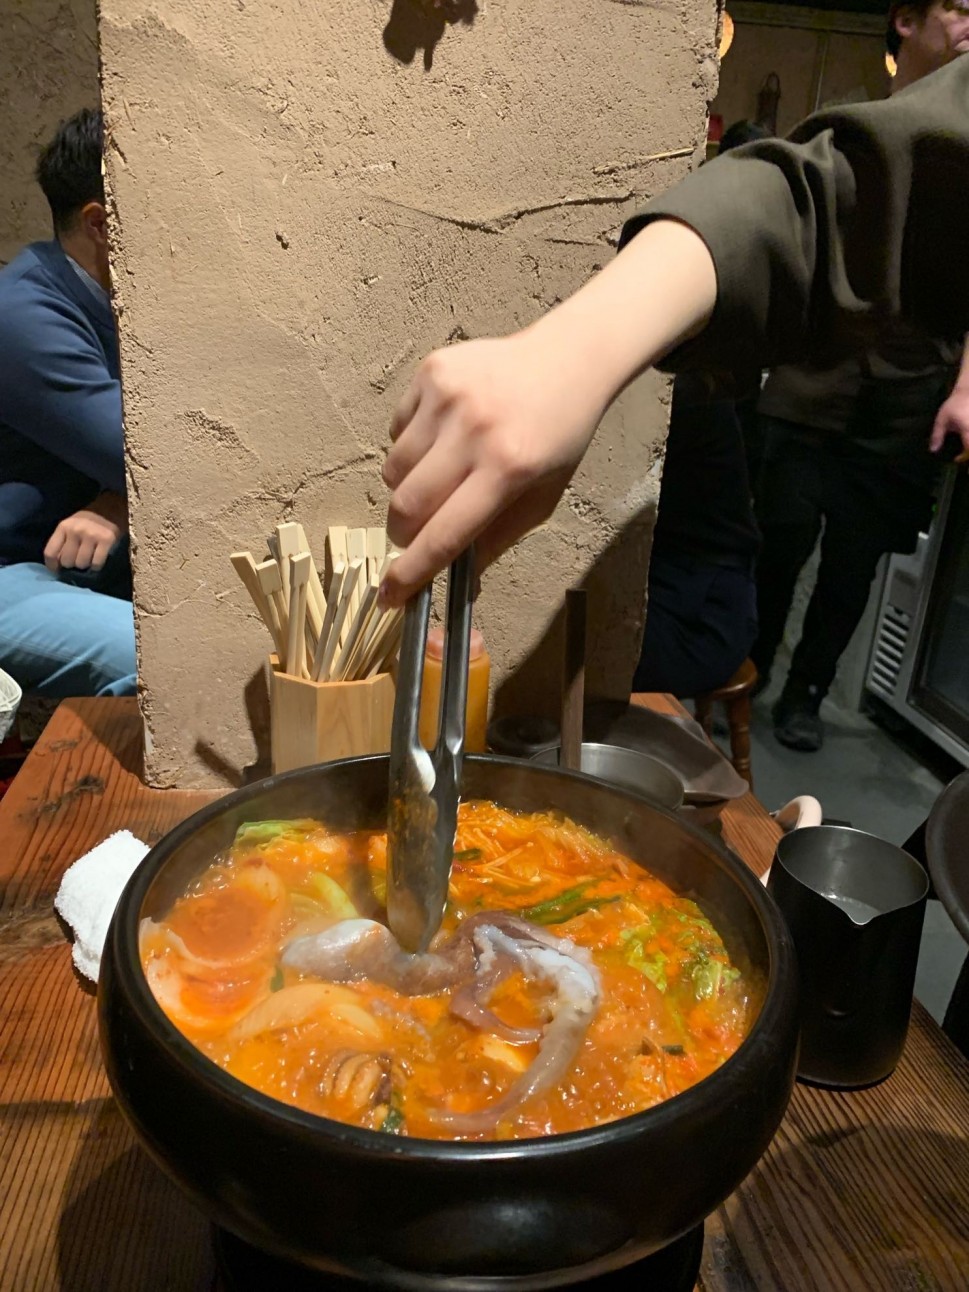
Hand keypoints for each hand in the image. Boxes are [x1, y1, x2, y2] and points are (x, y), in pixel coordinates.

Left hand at [44, 491, 127, 572]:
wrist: (111, 508)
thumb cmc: (88, 520)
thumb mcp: (70, 526)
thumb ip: (63, 541)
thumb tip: (58, 564)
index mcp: (64, 527)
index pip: (50, 552)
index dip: (52, 565)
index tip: (57, 570)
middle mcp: (76, 531)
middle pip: (67, 561)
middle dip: (71, 564)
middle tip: (77, 560)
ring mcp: (92, 536)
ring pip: (82, 564)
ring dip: (85, 565)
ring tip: (88, 558)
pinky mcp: (106, 541)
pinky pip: (97, 563)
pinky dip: (96, 566)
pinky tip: (97, 560)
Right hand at [379, 219, 716, 606]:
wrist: (566, 360)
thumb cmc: (557, 438)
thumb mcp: (542, 499)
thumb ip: (497, 540)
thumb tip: (459, 583)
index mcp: (508, 470)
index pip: (446, 534)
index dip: (413, 572)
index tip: (390, 595)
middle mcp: (474, 431)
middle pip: (406, 505)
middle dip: (403, 532)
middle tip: (417, 532)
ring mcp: (447, 397)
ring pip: (392, 470)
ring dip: (407, 486)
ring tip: (443, 472)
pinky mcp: (431, 372)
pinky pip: (395, 431)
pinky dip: (410, 446)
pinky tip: (444, 435)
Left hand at [930, 383, 968, 456]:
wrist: (968, 389)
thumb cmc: (954, 404)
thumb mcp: (942, 419)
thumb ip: (937, 435)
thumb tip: (933, 450)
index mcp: (968, 429)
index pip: (968, 449)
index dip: (963, 457)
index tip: (956, 459)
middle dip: (967, 454)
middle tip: (961, 455)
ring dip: (967, 446)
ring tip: (963, 449)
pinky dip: (968, 440)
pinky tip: (965, 440)